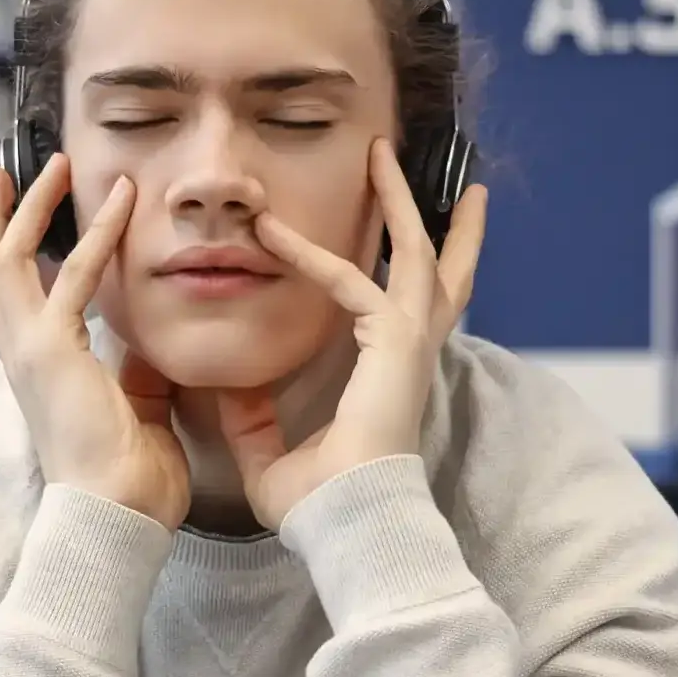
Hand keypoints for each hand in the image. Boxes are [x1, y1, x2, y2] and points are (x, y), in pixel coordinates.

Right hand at [0, 154, 191, 530]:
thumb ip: (138, 374)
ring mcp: (27, 353)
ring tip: (58, 165)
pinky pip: (73, 277)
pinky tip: (120, 199)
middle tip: (9, 170)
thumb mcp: (138, 412)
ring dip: (32, 208)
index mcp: (37, 371)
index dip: (8, 253)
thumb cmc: (129, 483)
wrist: (116, 519)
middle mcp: (20, 357)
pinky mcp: (49, 353)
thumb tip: (151, 344)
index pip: (9, 300)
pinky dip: (97, 233)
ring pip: (8, 261)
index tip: (18, 217)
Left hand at [216, 138, 488, 531]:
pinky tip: (273, 231)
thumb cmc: (322, 502)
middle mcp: (412, 351)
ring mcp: (411, 341)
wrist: (348, 519)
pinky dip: (310, 254)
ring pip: (416, 252)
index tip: (357, 245)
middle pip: (440, 270)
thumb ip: (252, 422)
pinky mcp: (396, 341)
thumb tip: (227, 391)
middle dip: (442, 223)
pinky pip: (351, 281)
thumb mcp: (272, 457)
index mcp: (393, 374)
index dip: (367, 270)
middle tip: (450, 183)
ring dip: (399, 202)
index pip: (391, 307)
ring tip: (386, 156)